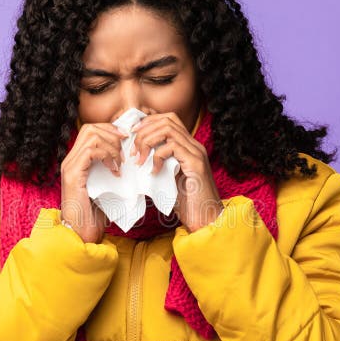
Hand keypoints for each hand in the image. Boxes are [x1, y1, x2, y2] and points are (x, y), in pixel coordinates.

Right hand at [60, 122, 127, 242]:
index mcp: (77, 161)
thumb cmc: (95, 215)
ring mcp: (69, 166)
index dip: (110, 130)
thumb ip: (112, 171)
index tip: (127, 139)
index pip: (91, 130)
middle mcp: (70, 160)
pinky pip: (90, 151)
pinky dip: (107, 156)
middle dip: (112, 133)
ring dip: (111, 146)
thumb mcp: (107, 187)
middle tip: (125, 149)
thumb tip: (131, 159)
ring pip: (91, 136)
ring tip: (120, 162)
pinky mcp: (72, 175)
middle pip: (90, 128)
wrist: (82, 233)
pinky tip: (115, 170)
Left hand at [130, 112, 223, 231]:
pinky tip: (153, 172)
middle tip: (134, 150)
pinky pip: (171, 147)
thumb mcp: (169, 179)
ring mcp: (196, 153)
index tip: (133, 137)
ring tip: (140, 159)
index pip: (168, 120)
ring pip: (168, 129)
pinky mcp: (195, 164)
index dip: (148, 123)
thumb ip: (160, 164)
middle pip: (167, 119)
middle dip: (145, 130)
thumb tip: (138, 157)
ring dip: (148, 141)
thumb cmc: (187, 204)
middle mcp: (195, 146)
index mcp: (189, 147)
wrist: (206, 220)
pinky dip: (157, 157)